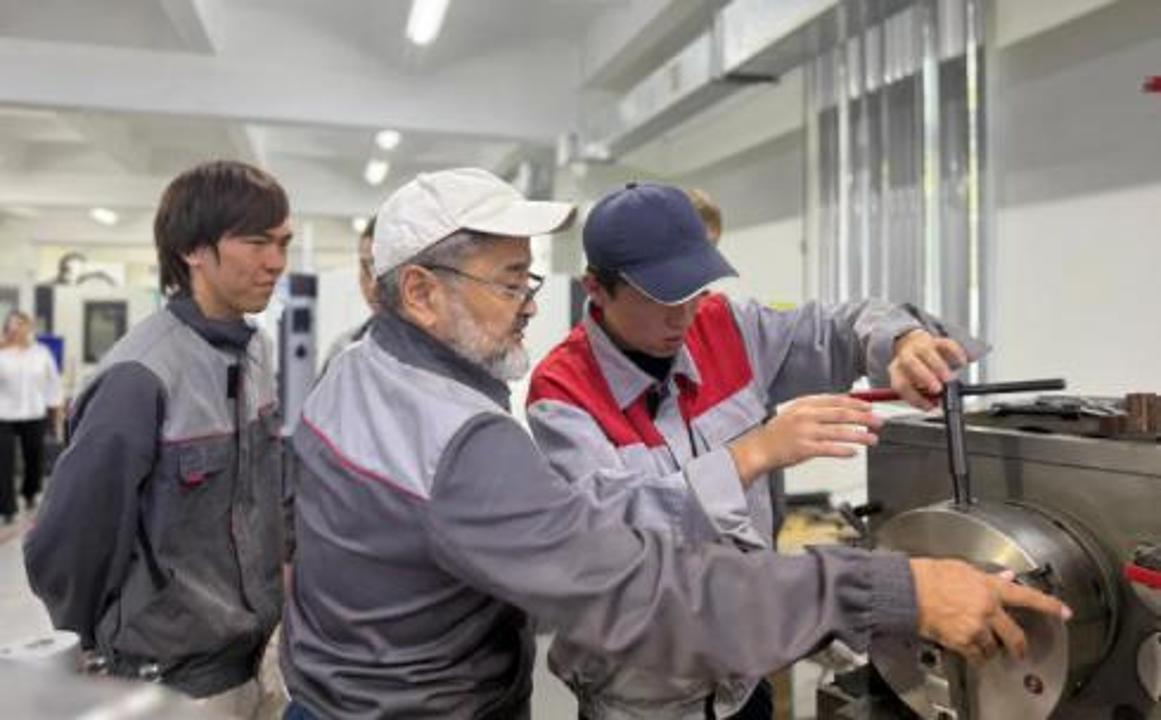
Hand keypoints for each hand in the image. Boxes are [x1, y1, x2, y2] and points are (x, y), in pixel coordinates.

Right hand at [728, 395, 881, 485]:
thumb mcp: (796, 412)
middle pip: (841, 415)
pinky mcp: (804, 449)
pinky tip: (853, 452)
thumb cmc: (779, 432)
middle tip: (878, 421)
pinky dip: (843, 450)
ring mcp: (805, 432)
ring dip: (859, 436)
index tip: (870, 407)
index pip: (835, 400)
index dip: (856, 403)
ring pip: (838, 432)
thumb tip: (845, 407)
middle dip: (863, 418)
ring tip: (872, 439)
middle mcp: (805, 416)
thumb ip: (818, 409)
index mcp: (805, 404)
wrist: (760, 448)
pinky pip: (829, 449)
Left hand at [888, 330, 968, 409]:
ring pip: (928, 353)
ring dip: (940, 367)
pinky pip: (946, 344)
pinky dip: (956, 353)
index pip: (901, 384)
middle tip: (938, 389)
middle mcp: (906, 356)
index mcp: (896, 370)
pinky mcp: (936, 340)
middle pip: (911, 363)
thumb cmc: (913, 371)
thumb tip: (934, 404)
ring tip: (950, 379)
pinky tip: (961, 363)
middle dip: (925, 377)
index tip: (930, 406)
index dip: (915, 397)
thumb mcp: (912, 385)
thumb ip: (921, 394)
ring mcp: (921, 346)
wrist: (912, 344)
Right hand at [910, 558, 1072, 664]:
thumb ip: (988, 576)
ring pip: (994, 648)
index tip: (1065, 612)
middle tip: (1020, 651)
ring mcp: (976, 627)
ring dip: (991, 648)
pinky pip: (976, 656)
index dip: (1049, 606)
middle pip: (1014, 635)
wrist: (908, 590)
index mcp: (989, 587)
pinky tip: (969, 650)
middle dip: (1019, 646)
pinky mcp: (961, 641)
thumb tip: (1006, 577)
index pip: (1027, 597)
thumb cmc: (929, 575)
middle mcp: (987, 609)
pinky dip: (975, 655)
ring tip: (982, 645)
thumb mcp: (962, 568)